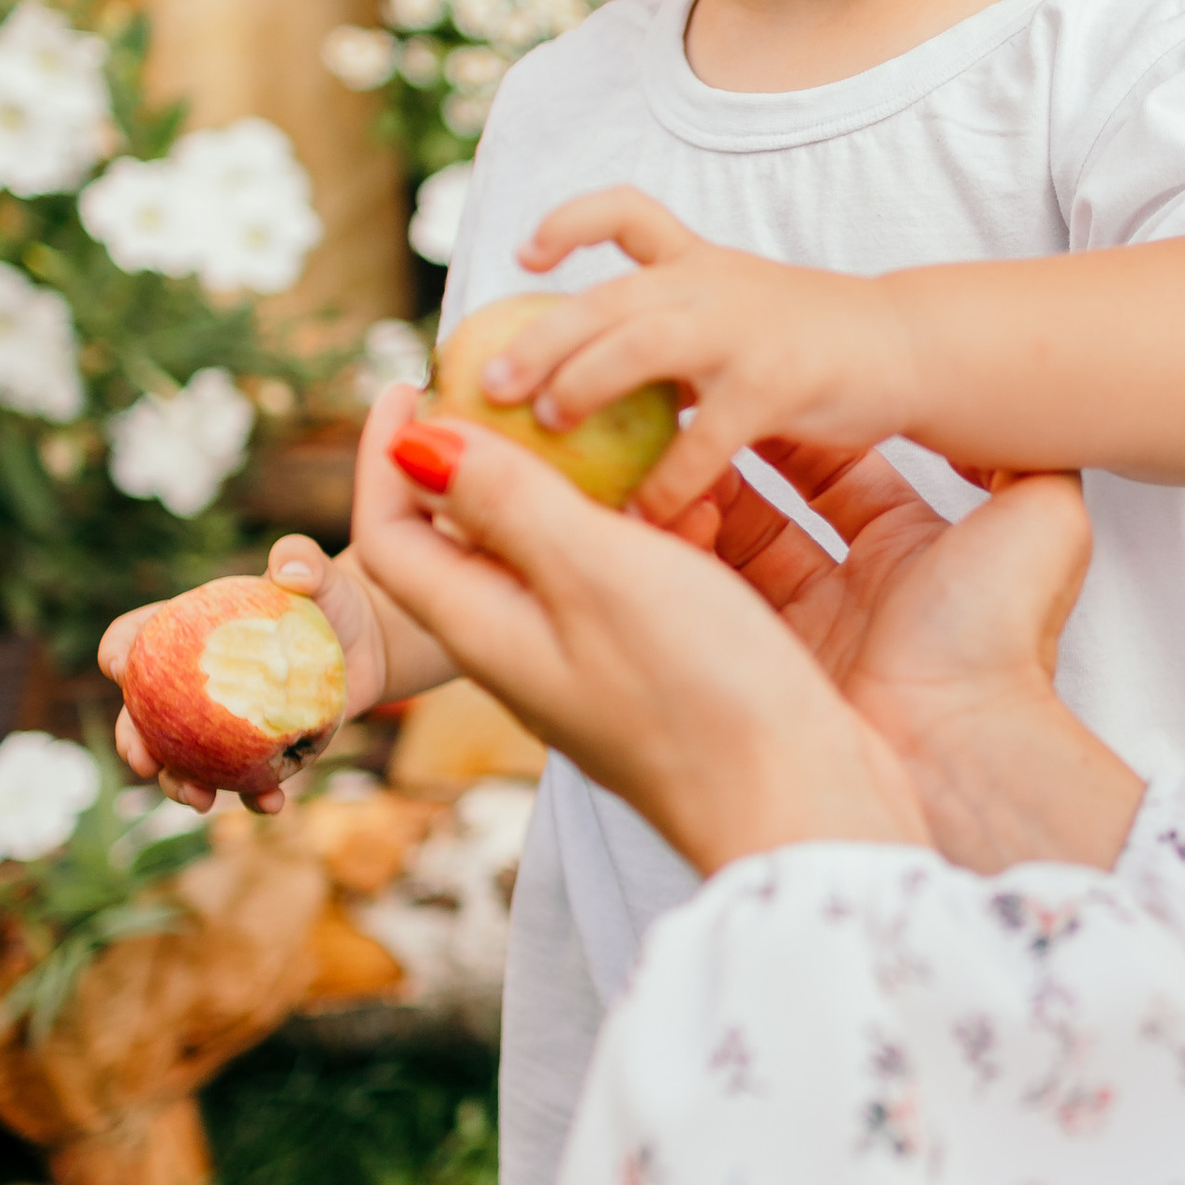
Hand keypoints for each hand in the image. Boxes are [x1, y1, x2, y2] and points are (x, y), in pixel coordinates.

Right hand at [98, 387, 426, 814]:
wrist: (368, 643)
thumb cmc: (330, 598)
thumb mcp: (317, 574)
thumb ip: (301, 560)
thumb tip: (290, 570)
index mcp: (186, 633)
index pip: (136, 639)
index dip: (119, 652)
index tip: (119, 667)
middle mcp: (193, 684)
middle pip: (143, 715)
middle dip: (132, 741)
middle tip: (143, 760)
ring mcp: (221, 723)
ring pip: (184, 760)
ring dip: (180, 784)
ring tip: (198, 799)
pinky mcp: (259, 750)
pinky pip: (248, 780)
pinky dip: (256, 795)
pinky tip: (271, 803)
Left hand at [357, 402, 928, 874]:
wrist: (798, 807)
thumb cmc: (696, 691)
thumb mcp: (595, 574)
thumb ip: (508, 502)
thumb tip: (418, 443)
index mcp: (487, 631)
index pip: (392, 538)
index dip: (387, 453)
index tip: (412, 377)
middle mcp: (525, 651)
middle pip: (463, 545)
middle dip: (473, 460)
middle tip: (509, 390)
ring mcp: (591, 669)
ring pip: (549, 561)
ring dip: (571, 490)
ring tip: (623, 435)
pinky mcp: (654, 675)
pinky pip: (619, 584)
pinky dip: (640, 531)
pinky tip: (701, 509)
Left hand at [481, 189, 918, 528]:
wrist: (918, 349)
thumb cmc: (816, 347)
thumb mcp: (734, 317)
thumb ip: (665, 334)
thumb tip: (578, 377)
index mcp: (697, 265)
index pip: (625, 213)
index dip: (567, 225)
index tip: (524, 257)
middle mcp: (710, 286)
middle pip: (604, 297)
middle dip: (539, 338)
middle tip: (490, 383)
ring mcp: (743, 330)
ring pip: (637, 345)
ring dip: (581, 383)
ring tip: (545, 424)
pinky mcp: (778, 383)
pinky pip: (704, 437)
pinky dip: (666, 480)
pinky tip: (643, 513)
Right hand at [688, 442, 1143, 874]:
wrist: (958, 739)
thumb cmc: (998, 629)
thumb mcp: (1043, 515)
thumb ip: (1023, 451)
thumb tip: (1012, 401)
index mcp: (910, 545)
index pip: (839, 466)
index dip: (798, 426)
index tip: (765, 381)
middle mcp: (853, 585)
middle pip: (773, 505)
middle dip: (730, 458)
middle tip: (696, 412)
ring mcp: (805, 628)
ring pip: (731, 547)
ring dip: (698, 500)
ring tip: (670, 456)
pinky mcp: (766, 661)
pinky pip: (709, 596)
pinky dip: (682, 553)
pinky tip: (664, 509)